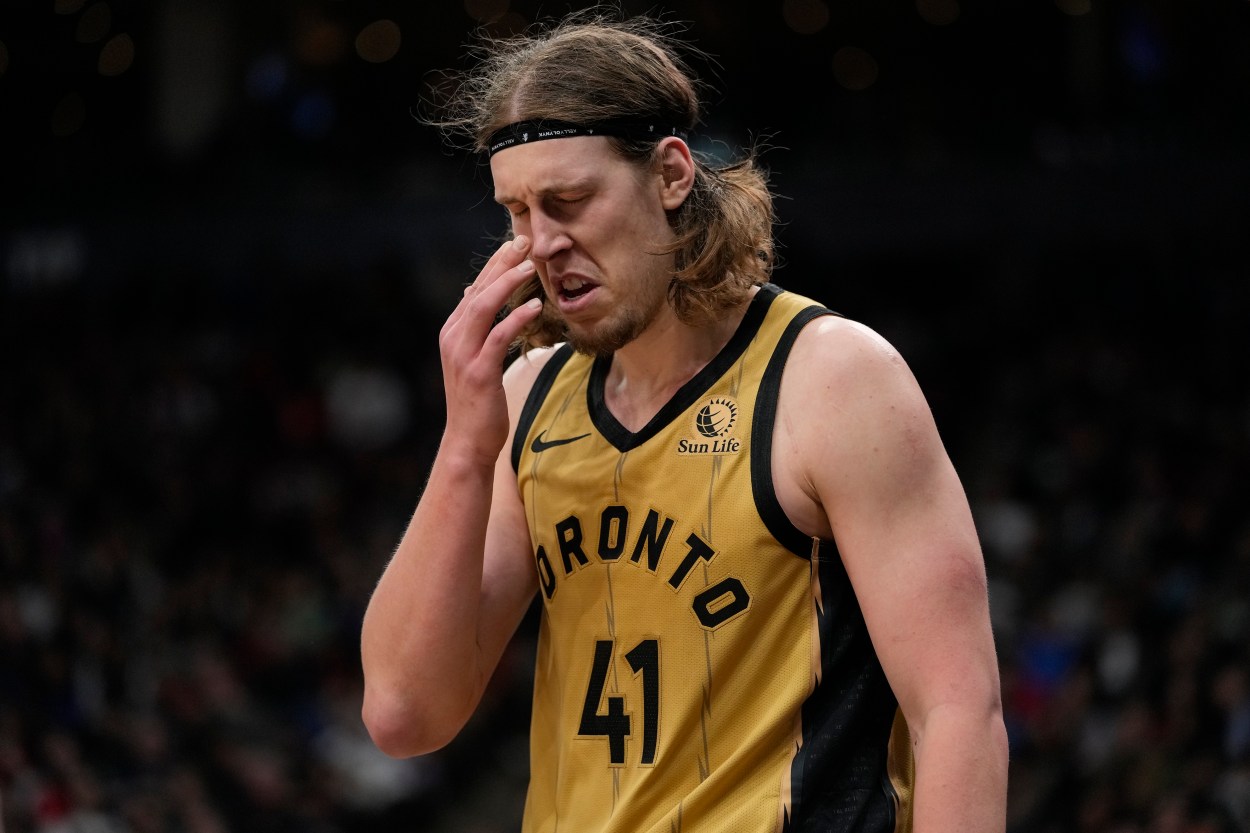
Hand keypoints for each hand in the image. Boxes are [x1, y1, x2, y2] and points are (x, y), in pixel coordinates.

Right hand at [437, 235, 542, 467]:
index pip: (475, 289)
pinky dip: (515, 318)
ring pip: (484, 307)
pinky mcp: (479, 371)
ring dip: (507, 283)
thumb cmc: (477, 403)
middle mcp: (453, 338)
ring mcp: (463, 354)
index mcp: (453, 332)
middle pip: (478, 291)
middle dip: (501, 264)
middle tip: (523, 242)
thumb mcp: (474, 360)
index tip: (515, 245)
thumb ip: (477, 331)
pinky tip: (534, 307)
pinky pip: (498, 337)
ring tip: (529, 266)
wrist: (467, 442)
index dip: (495, 265)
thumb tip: (479, 298)